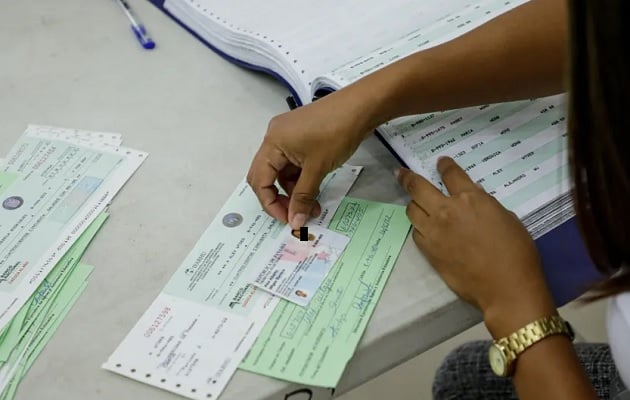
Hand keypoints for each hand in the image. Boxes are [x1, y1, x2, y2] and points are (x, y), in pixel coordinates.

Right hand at [247, 90, 376, 228]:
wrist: (361, 106)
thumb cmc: (336, 133)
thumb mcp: (318, 168)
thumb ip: (303, 196)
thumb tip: (295, 222)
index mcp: (272, 143)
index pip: (259, 180)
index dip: (270, 204)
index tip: (288, 219)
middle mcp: (274, 138)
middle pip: (266, 176)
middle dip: (279, 198)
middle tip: (295, 215)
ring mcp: (288, 136)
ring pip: (283, 172)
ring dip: (294, 191)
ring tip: (313, 206)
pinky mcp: (301, 136)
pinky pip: (294, 163)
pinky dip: (302, 179)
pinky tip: (314, 191)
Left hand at [397, 157, 555, 336]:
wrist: (505, 287)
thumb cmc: (516, 252)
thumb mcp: (507, 218)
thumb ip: (485, 204)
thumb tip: (473, 198)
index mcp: (470, 198)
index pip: (450, 174)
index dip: (444, 165)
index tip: (440, 162)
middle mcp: (447, 210)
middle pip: (417, 187)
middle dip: (407, 177)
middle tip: (401, 173)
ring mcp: (434, 231)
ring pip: (412, 210)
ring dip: (413, 204)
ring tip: (415, 203)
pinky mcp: (428, 250)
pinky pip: (416, 232)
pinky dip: (419, 227)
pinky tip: (425, 229)